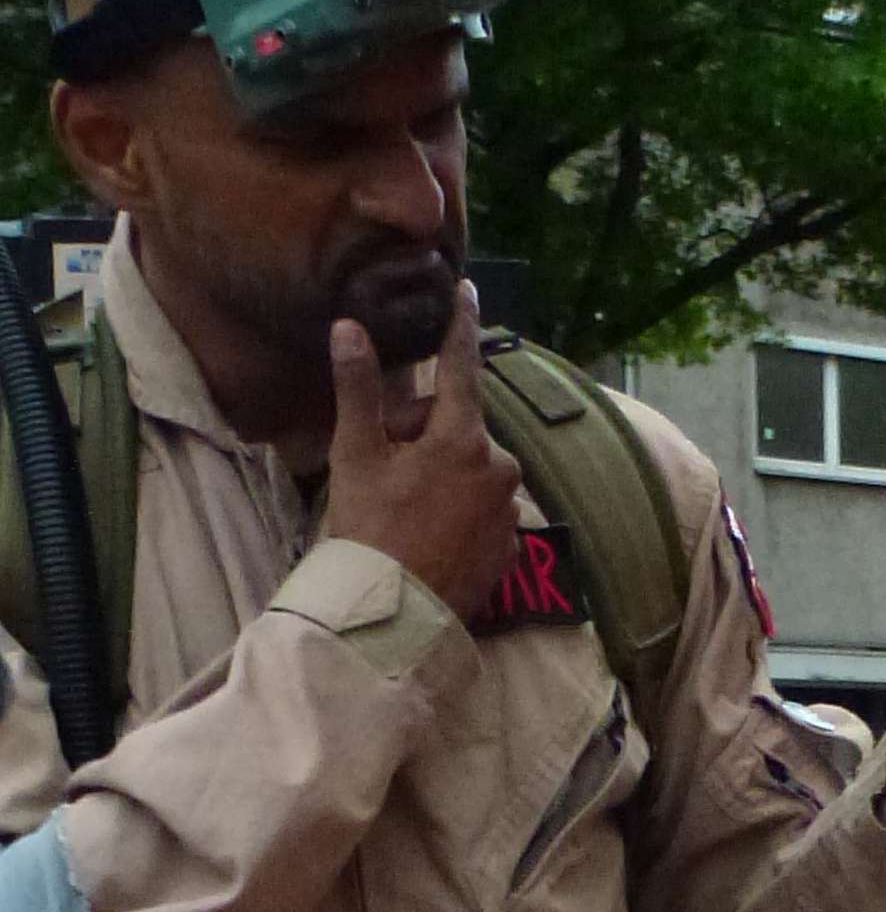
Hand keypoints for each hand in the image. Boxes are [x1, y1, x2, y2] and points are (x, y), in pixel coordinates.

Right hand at [323, 284, 519, 620]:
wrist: (393, 620)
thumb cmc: (369, 534)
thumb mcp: (356, 457)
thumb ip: (359, 390)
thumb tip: (349, 328)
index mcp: (464, 438)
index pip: (461, 366)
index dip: (459, 326)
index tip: (466, 291)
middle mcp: (500, 468)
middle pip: (460, 426)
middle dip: (424, 433)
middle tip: (384, 464)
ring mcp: (509, 511)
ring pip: (472, 470)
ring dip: (443, 475)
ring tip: (404, 509)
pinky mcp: (510, 548)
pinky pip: (483, 511)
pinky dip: (459, 512)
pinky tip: (427, 535)